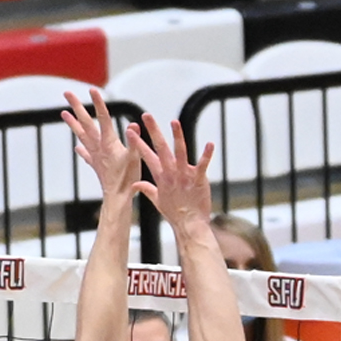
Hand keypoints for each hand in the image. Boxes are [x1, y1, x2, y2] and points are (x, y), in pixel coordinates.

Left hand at [61, 89, 140, 199]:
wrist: (117, 198)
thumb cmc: (127, 179)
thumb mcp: (135, 159)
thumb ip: (134, 141)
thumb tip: (134, 125)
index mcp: (109, 143)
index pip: (103, 118)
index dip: (98, 104)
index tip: (92, 90)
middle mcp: (98, 147)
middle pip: (86, 123)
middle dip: (77, 107)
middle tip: (67, 93)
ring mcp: (95, 155)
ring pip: (81, 135)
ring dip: (73, 123)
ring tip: (64, 113)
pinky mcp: (95, 165)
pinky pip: (85, 153)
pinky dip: (81, 149)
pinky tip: (77, 147)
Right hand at [130, 114, 215, 235]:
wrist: (189, 224)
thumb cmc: (174, 213)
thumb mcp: (157, 200)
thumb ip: (146, 189)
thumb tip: (134, 184)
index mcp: (160, 176)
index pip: (146, 155)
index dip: (138, 142)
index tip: (130, 130)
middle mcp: (171, 173)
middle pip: (160, 148)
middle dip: (153, 131)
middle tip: (146, 115)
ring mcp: (184, 175)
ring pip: (180, 152)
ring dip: (177, 136)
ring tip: (174, 122)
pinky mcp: (199, 179)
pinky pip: (203, 164)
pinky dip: (207, 154)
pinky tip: (210, 144)